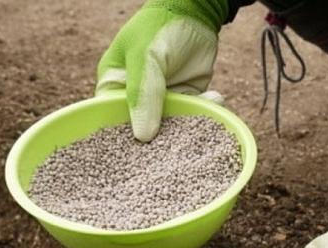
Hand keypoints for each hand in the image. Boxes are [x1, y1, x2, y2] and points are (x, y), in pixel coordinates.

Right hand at [96, 0, 227, 140]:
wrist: (196, 10)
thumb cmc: (159, 27)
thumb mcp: (146, 57)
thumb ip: (142, 93)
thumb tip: (142, 136)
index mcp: (114, 85)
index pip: (111, 120)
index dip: (122, 141)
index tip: (140, 154)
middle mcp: (136, 97)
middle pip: (142, 129)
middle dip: (160, 140)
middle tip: (176, 146)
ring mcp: (162, 100)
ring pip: (171, 126)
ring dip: (189, 125)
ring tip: (205, 116)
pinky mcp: (186, 98)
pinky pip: (193, 114)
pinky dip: (206, 111)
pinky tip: (216, 99)